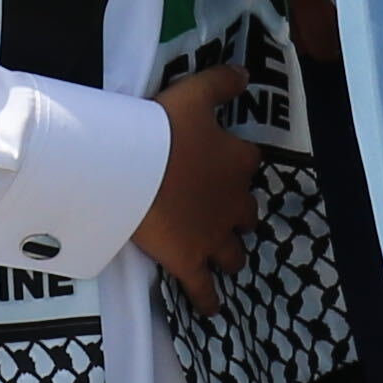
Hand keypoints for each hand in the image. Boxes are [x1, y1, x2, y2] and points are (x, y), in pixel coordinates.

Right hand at [133, 61, 257, 311]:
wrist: (133, 168)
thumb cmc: (162, 128)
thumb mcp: (193, 94)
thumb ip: (222, 83)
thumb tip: (247, 74)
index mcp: (237, 161)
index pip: (249, 161)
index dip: (240, 162)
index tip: (229, 162)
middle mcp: (234, 202)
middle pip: (247, 213)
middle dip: (239, 215)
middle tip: (225, 214)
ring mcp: (213, 236)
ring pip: (233, 253)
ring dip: (230, 254)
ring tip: (225, 259)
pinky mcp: (190, 261)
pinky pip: (204, 289)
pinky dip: (208, 300)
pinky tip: (211, 308)